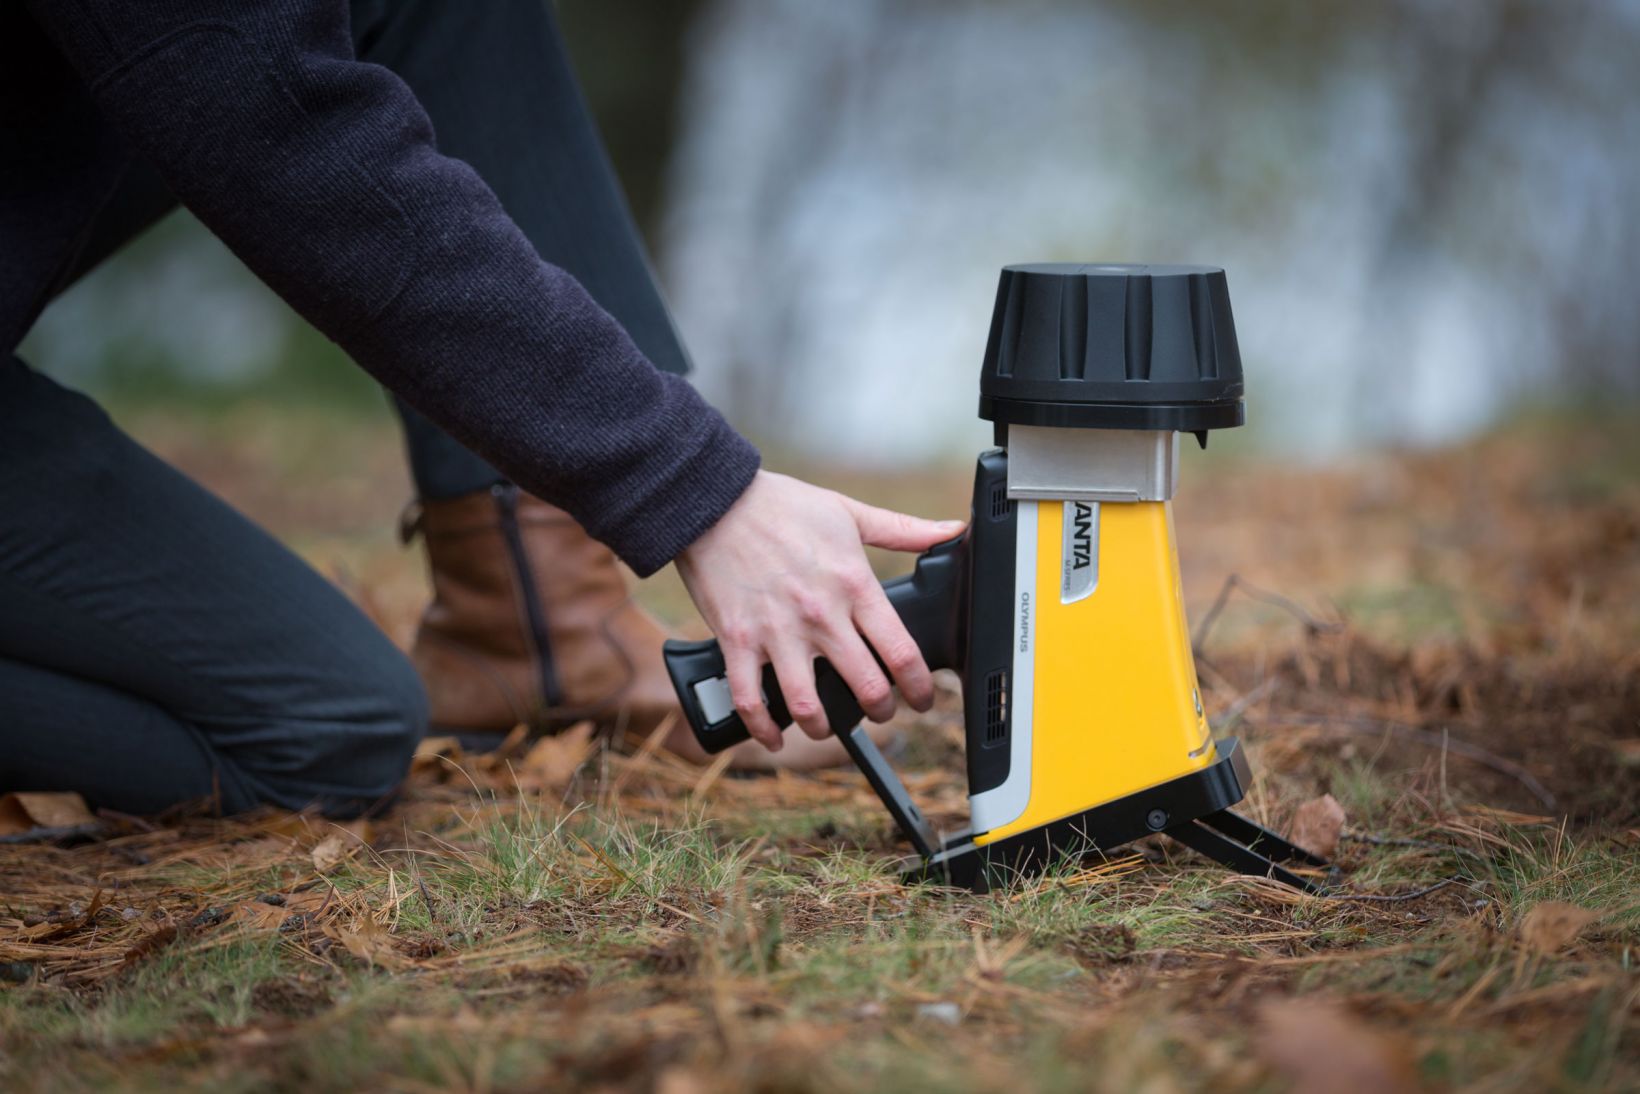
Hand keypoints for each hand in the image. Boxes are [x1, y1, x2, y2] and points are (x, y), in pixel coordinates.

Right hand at [675, 471, 965, 750]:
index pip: (901, 651)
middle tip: (882, 711)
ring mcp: (777, 632)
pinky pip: (749, 699)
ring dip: (824, 727)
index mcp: (853, 585)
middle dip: (881, 710)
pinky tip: (774, 735)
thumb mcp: (849, 512)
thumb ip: (903, 529)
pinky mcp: (737, 640)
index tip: (923, 697)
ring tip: (829, 727)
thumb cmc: (781, 506)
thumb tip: (952, 530)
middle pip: (865, 686)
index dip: (920, 687)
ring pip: (808, 705)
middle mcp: (820, 615)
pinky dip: (762, 728)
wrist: (715, 501)